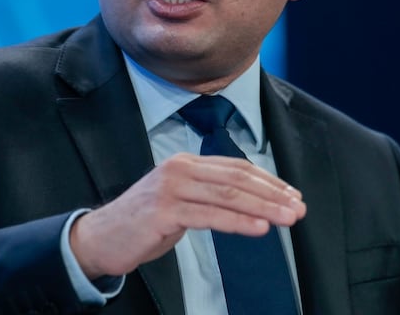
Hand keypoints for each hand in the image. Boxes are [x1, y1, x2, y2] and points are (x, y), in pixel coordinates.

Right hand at [69, 152, 305, 277]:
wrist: (101, 238)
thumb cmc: (144, 223)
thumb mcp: (180, 202)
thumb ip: (209, 196)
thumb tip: (252, 201)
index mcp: (186, 162)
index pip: (236, 167)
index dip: (269, 181)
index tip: (293, 195)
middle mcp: (179, 168)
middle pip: (237, 179)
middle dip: (273, 194)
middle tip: (299, 208)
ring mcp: (170, 188)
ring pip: (227, 195)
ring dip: (263, 208)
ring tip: (288, 219)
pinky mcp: (164, 210)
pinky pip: (210, 215)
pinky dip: (239, 221)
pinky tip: (259, 228)